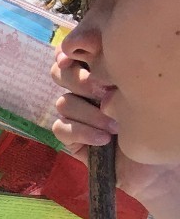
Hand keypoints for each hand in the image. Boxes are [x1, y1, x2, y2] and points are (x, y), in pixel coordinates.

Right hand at [52, 46, 179, 218]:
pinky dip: (81, 132)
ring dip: (89, 113)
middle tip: (102, 91)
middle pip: (59, 73)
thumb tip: (92, 55)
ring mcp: (77, 115)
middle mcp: (86, 91)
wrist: (158, 165)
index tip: (83, 59)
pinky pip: (61, 127)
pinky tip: (103, 139)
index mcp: (101, 73)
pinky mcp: (71, 139)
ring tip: (117, 125)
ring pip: (63, 102)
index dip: (71, 54)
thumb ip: (115, 70)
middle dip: (77, 80)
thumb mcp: (139, 89)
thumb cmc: (158, 123)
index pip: (72, 54)